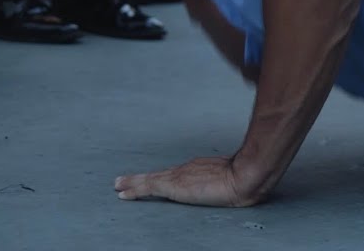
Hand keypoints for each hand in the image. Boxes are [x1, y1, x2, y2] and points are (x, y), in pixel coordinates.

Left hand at [115, 156, 259, 207]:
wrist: (243, 177)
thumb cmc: (245, 179)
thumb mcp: (234, 179)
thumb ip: (227, 180)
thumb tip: (234, 185)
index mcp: (199, 169)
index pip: (175, 174)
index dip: (161, 177)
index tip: (153, 180)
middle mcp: (185, 169)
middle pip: (159, 175)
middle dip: (141, 178)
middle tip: (123, 180)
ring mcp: (179, 176)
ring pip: (148, 179)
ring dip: (131, 182)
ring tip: (118, 185)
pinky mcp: (173, 186)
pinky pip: (147, 188)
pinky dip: (133, 189)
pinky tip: (123, 194)